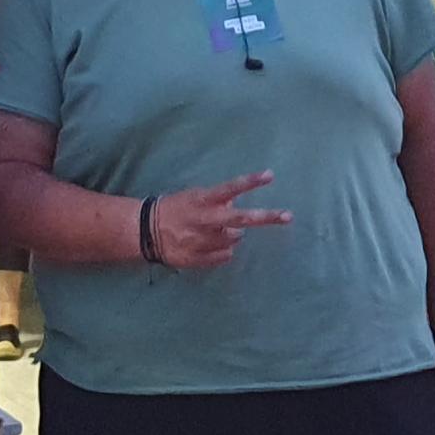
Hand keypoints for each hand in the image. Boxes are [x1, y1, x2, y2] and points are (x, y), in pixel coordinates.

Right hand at [151, 171, 291, 268]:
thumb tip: (238, 202)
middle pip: (241, 219)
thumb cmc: (176, 208)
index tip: (270, 175)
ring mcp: (203, 242)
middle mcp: (205, 221)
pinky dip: (223, 249)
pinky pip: (225, 255)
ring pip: (234, 239)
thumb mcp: (195, 197)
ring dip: (232, 234)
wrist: (147, 231)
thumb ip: (217, 201)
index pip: (230, 188)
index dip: (250, 182)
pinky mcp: (200, 259)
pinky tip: (209, 244)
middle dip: (266, 217)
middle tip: (288, 215)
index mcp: (202, 201)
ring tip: (215, 230)